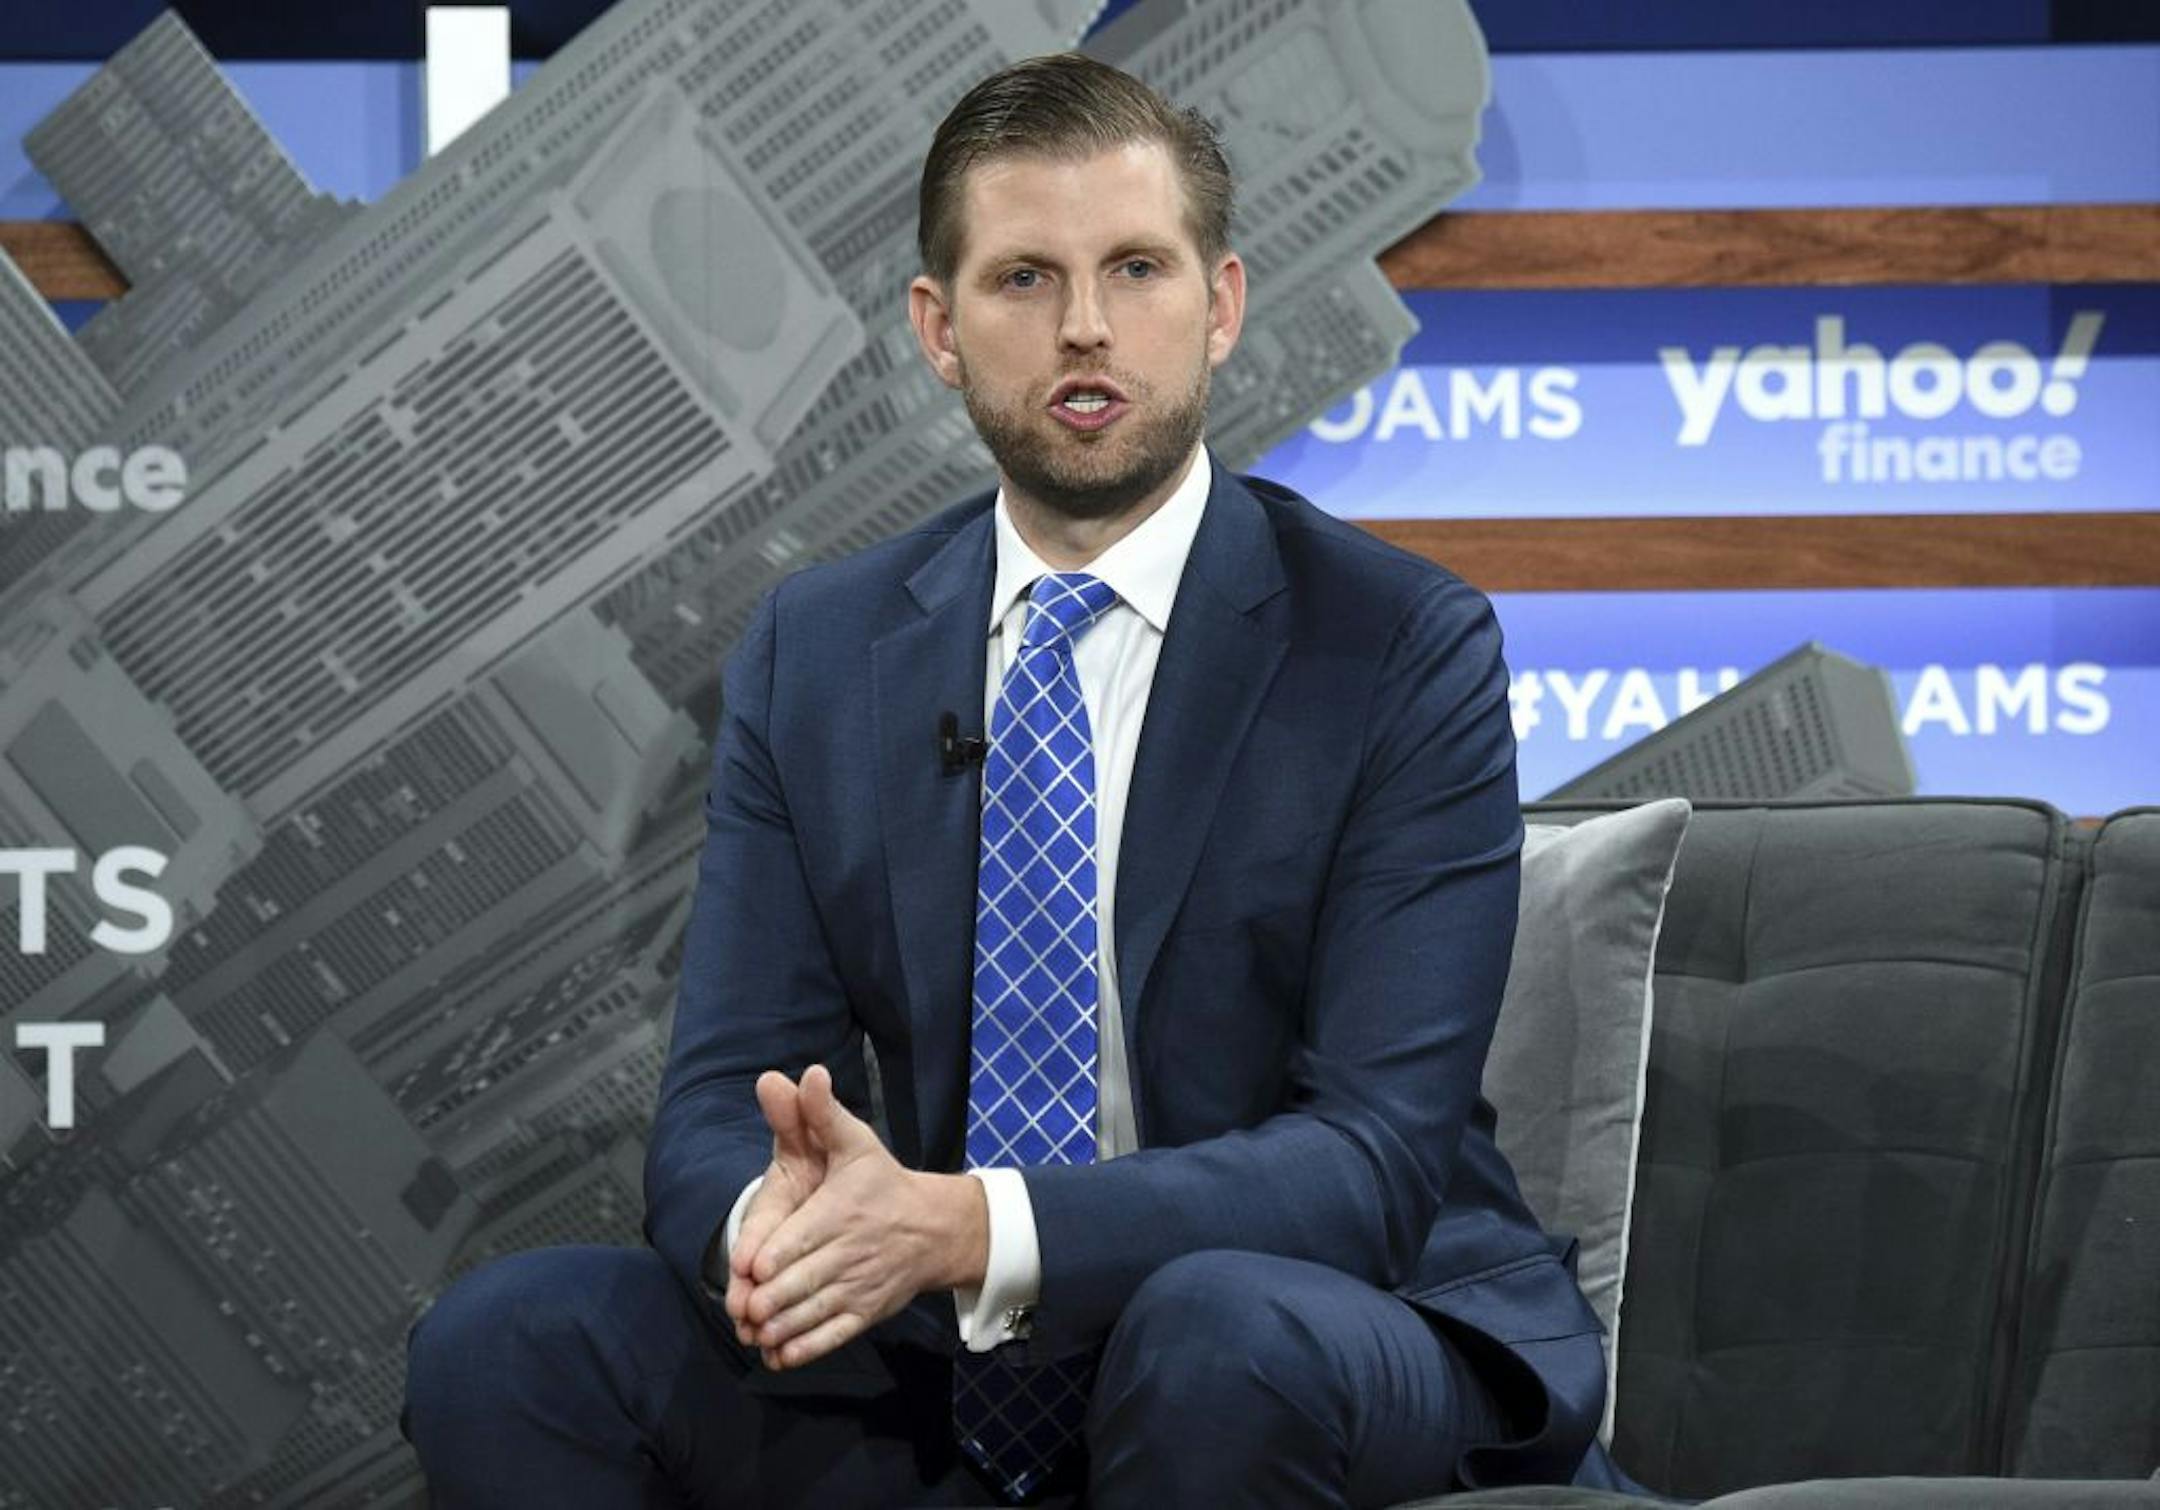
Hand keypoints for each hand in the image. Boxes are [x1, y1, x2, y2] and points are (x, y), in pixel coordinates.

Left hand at [740, 1067, 986, 1369]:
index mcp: (842, 1210)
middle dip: (772, 1298)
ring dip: (783, 1327)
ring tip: (755, 1333)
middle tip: (744, 1309)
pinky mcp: (866, 1312)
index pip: (804, 1237)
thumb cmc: (883, 1182)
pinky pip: (835, 1335)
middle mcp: (851, 1251)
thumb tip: (804, 1074)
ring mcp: (859, 1285)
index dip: (775, 1254)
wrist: (936, 1228)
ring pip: (816, 1312)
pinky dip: (806, 1349)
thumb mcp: (854, 1141)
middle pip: (805, 1280)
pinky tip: (778, 1355)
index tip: (751, 1269)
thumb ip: (819, 1113)